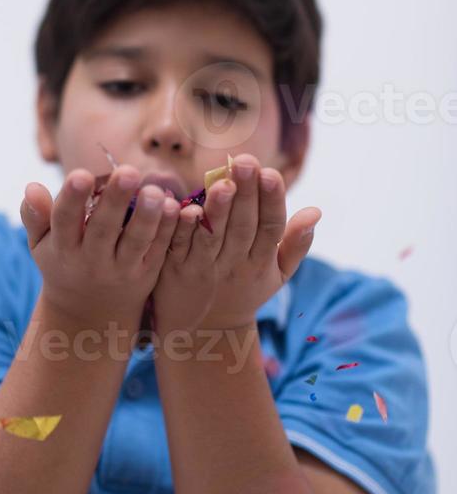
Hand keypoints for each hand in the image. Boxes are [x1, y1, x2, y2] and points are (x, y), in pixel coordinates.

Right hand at [20, 165, 180, 329]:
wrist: (90, 312)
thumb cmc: (62, 261)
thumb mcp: (41, 244)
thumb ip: (35, 215)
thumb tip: (31, 186)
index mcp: (63, 248)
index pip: (65, 221)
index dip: (72, 199)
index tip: (81, 174)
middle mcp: (92, 260)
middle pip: (104, 229)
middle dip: (116, 201)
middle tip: (128, 171)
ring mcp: (122, 269)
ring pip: (136, 242)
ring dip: (147, 216)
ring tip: (155, 191)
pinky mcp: (147, 273)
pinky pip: (158, 249)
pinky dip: (167, 229)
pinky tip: (175, 206)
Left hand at [152, 153, 321, 333]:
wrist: (206, 332)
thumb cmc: (245, 290)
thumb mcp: (277, 274)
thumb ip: (296, 243)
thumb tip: (316, 211)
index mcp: (262, 262)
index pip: (270, 227)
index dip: (272, 202)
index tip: (271, 173)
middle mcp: (235, 264)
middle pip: (243, 226)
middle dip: (246, 194)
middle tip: (245, 161)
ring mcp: (206, 268)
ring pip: (213, 236)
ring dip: (218, 209)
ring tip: (222, 181)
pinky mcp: (176, 269)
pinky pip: (180, 247)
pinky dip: (183, 228)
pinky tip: (186, 206)